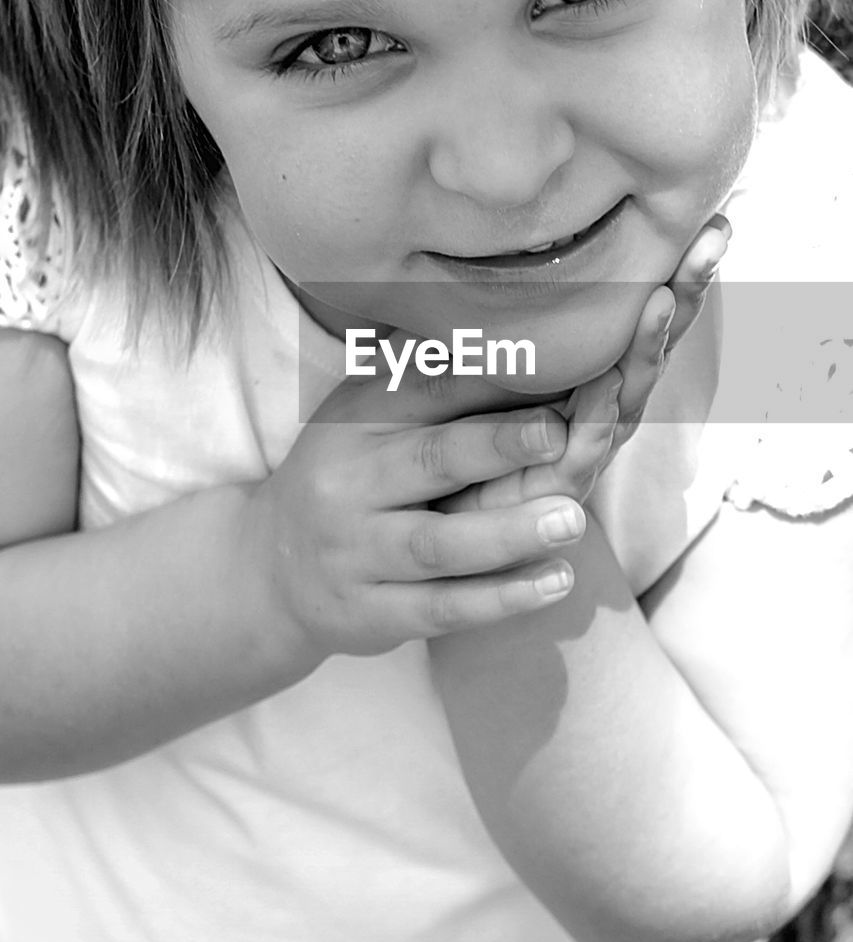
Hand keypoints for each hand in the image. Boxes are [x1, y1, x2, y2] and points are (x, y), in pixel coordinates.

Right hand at [250, 367, 583, 660]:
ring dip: (509, 533)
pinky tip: (554, 581)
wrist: (270, 569)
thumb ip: (425, 380)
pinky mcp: (371, 614)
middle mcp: (352, 483)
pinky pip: (441, 607)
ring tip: (572, 519)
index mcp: (359, 420)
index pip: (428, 389)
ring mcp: (358, 553)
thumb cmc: (343, 475)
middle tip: (563, 436)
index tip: (559, 370)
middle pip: (433, 460)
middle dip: (501, 447)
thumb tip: (511, 327)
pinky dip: (500, 598)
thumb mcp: (362, 415)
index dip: (493, 380)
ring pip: (438, 545)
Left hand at [440, 214, 730, 511]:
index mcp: (594, 358)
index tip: (708, 217)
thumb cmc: (455, 416)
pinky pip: (587, 445)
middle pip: (657, 337)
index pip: (644, 305)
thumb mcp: (470, 346)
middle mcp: (605, 396)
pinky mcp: (562, 484)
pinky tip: (608, 381)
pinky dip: (599, 414)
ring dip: (649, 341)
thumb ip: (490, 306)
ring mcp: (591, 439)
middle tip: (714, 237)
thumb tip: (483, 231)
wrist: (431, 500)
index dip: (676, 264)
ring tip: (662, 298)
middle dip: (687, 288)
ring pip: (633, 387)